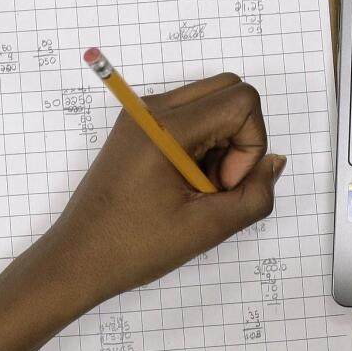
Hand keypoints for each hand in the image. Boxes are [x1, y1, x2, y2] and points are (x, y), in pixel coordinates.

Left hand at [37, 72, 284, 304]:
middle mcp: (151, 109)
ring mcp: (142, 115)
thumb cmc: (131, 247)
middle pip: (229, 90)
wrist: (78, 259)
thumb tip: (273, 163)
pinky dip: (202, 145)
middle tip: (215, 184)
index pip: (242, 101)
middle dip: (239, 137)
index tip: (222, 185)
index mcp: (165, 126)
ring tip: (197, 189)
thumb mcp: (207, 228)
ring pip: (211, 102)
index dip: (249, 145)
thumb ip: (255, 195)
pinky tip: (184, 185)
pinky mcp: (139, 128)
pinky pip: (190, 117)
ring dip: (221, 143)